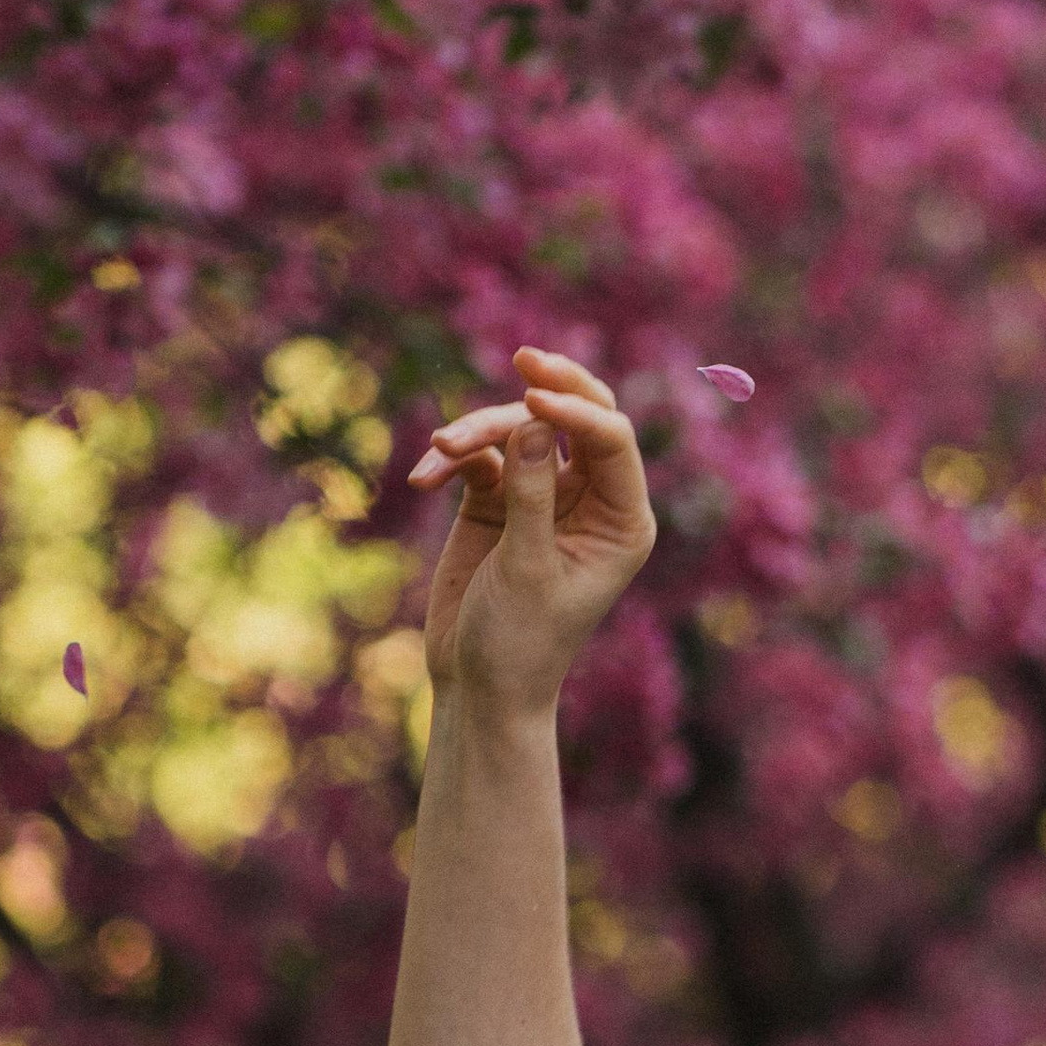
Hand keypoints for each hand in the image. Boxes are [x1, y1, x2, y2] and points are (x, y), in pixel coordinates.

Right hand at [408, 348, 656, 715]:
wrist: (478, 689)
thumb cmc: (520, 642)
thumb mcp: (528, 567)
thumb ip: (533, 493)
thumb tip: (535, 424)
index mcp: (621, 520)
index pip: (612, 441)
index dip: (578, 411)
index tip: (534, 403)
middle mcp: (589, 500)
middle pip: (578, 419)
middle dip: (550, 388)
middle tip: (525, 357)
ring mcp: (542, 496)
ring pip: (518, 433)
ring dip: (477, 433)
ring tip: (440, 450)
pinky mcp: (497, 502)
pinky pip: (478, 458)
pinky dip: (451, 461)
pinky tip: (424, 477)